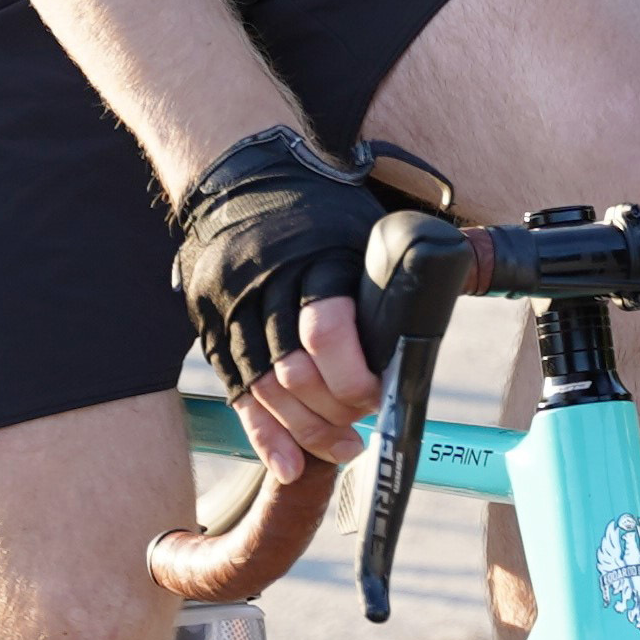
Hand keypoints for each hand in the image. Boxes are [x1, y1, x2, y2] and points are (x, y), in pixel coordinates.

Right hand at [168, 125, 392, 483]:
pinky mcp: (210, 329)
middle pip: (294, 372)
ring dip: (305, 432)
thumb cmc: (313, 205)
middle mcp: (265, 287)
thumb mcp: (358, 225)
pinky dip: (262, 435)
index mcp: (312, 258)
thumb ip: (383, 276)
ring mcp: (231, 310)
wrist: (235, 174)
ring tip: (340, 448)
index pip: (326, 330)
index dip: (354, 376)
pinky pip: (236, 393)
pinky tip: (286, 464)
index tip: (378, 397)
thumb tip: (429, 324)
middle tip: (361, 425)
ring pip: (265, 390)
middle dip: (333, 412)